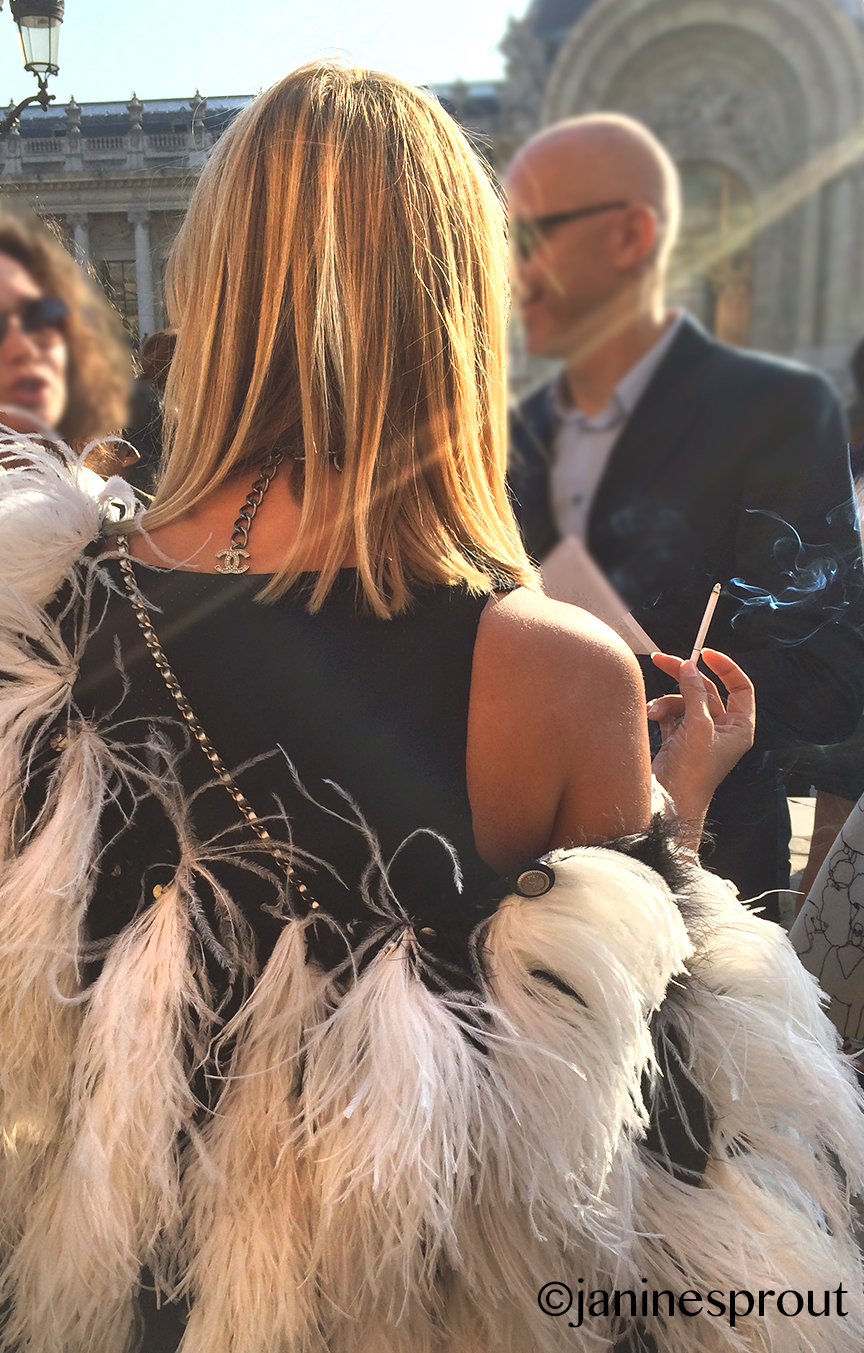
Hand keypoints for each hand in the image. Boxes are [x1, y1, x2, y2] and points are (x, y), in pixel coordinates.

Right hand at [647, 648, 754, 844]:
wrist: (670, 802)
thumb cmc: (692, 772)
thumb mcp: (697, 726)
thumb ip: (694, 692)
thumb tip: (689, 666)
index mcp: (738, 727)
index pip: (740, 687)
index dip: (725, 668)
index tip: (705, 654)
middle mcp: (721, 729)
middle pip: (706, 690)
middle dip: (684, 676)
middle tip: (662, 659)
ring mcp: (699, 734)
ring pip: (684, 700)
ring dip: (666, 701)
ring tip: (653, 711)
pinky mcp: (679, 739)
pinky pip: (670, 714)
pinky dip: (659, 711)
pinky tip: (650, 716)